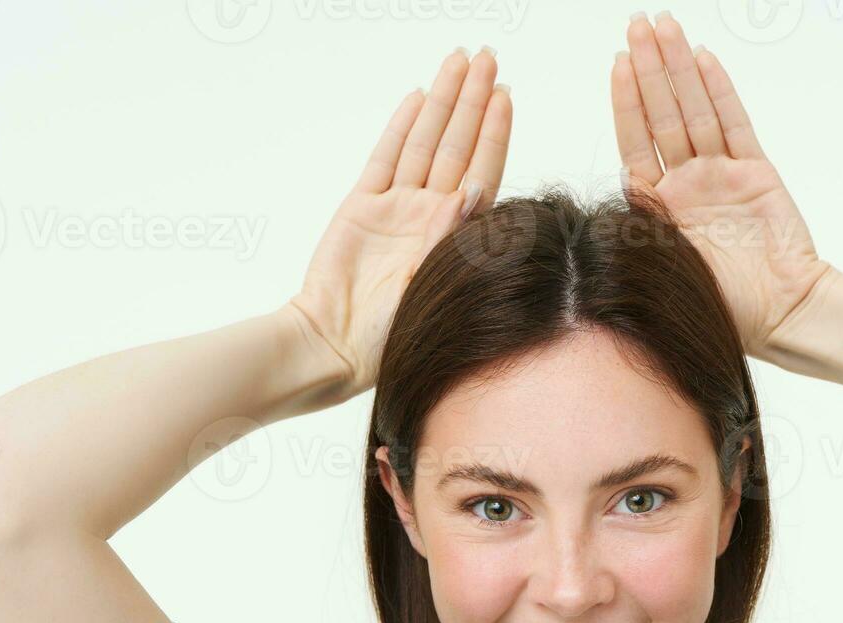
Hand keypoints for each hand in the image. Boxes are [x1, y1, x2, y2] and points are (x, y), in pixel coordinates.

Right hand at [286, 48, 511, 394]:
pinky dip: (401, 126)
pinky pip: (385, 157)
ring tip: (459, 62)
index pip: (482, 171)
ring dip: (443, 102)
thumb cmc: (389, 334)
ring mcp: (396, 208)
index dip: (495, 132)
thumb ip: (451, 239)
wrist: (334, 346)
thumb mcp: (432, 286)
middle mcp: (428, 214)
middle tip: (488, 57)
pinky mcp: (361, 207)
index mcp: (453, 235)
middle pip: (457, 145)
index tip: (507, 94)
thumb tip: (473, 192)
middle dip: (473, 100)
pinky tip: (419, 96)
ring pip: (425, 142)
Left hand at [612, 13, 829, 357]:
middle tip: (638, 25)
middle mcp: (688, 185)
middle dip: (649, 69)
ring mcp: (721, 176)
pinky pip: (734, 124)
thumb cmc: (723, 304)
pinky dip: (719, 91)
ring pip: (695, 111)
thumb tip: (586, 222)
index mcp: (659, 209)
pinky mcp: (756, 173)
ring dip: (679, 69)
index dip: (627, 103)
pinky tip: (704, 59)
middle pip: (664, 116)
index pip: (636, 144)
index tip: (616, 64)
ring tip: (665, 28)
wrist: (781, 312)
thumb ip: (634, 235)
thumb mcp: (661, 268)